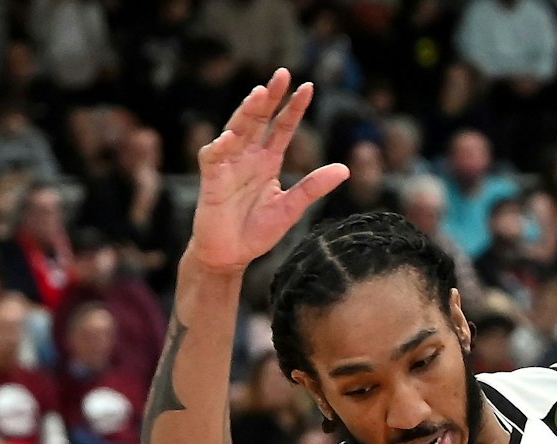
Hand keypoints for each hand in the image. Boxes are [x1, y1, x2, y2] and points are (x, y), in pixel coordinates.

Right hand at [189, 69, 348, 275]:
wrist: (231, 256)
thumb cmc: (256, 231)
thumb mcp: (291, 208)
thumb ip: (313, 187)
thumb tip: (345, 169)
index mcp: (268, 162)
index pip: (282, 128)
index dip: (294, 108)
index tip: (308, 87)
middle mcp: (248, 157)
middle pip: (259, 120)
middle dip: (270, 97)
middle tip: (282, 75)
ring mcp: (228, 166)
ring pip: (236, 130)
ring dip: (247, 112)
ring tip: (260, 94)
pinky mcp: (211, 180)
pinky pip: (214, 157)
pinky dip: (221, 146)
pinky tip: (231, 136)